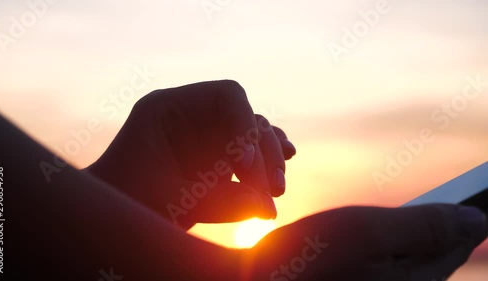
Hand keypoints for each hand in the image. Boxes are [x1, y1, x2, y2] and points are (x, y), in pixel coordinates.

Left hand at [86, 80, 295, 227]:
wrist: (109, 223)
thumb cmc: (127, 205)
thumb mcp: (170, 202)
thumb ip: (218, 202)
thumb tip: (267, 207)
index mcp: (169, 108)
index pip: (226, 96)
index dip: (244, 126)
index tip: (244, 167)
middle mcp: (191, 117)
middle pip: (244, 118)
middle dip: (262, 152)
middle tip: (272, 189)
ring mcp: (205, 138)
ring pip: (252, 138)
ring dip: (269, 162)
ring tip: (276, 191)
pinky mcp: (214, 160)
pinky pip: (248, 155)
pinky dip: (265, 164)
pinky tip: (281, 172)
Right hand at [245, 204, 487, 280]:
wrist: (261, 278)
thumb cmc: (310, 255)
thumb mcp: (370, 232)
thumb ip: (425, 226)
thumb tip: (478, 221)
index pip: (457, 243)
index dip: (468, 213)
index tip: (477, 192)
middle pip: (438, 252)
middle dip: (441, 224)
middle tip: (452, 198)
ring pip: (414, 256)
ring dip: (416, 232)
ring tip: (418, 212)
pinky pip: (392, 261)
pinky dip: (394, 241)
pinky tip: (383, 231)